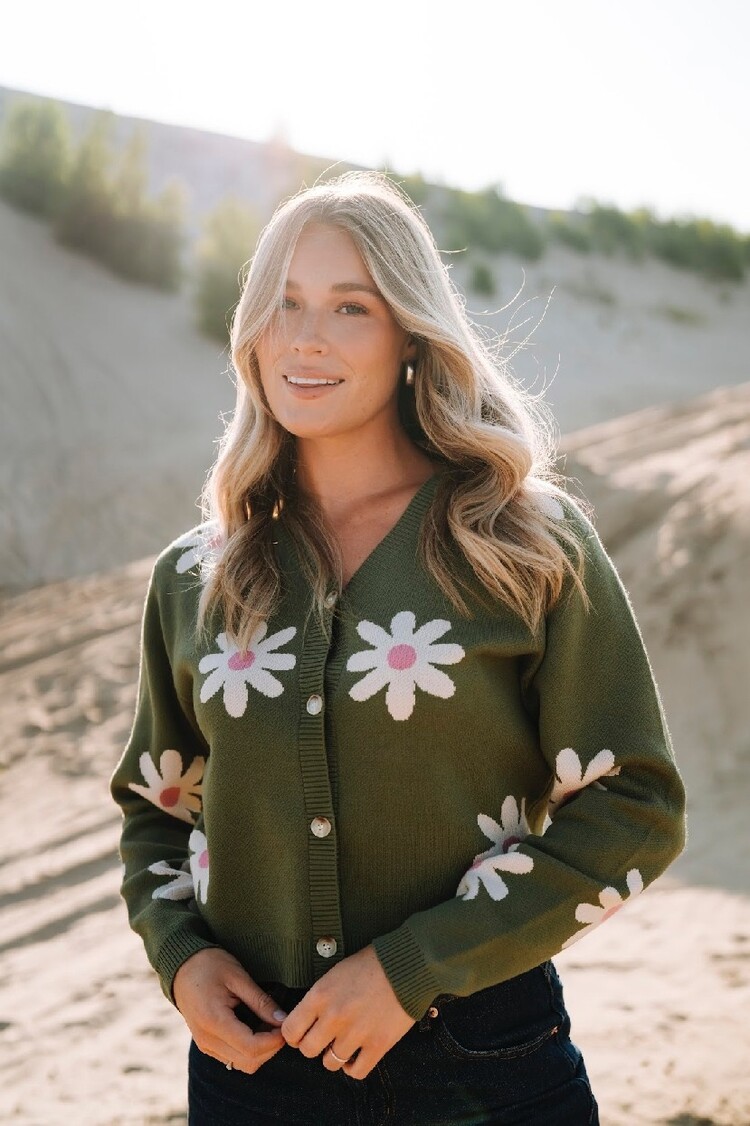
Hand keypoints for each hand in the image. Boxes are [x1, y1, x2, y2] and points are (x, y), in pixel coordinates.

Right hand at [173, 948, 286, 1074]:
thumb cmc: (209, 965)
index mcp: (214, 1021)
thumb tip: (283, 1020)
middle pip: (248, 1062)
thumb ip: (260, 1001)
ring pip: (241, 1064)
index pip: (251, 1048)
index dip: (274, 1041)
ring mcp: (205, 1045)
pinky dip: (248, 1050)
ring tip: (269, 1026)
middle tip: (280, 1025)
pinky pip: (232, 1058)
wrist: (180, 966)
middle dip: (270, 1048)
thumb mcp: (238, 977)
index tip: (285, 1025)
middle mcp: (207, 1040)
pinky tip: (255, 1028)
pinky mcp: (205, 1044)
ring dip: (260, 1051)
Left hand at [281, 946, 414, 1079]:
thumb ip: (319, 997)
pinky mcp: (378, 1045)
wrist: (406, 965)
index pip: (290, 1031)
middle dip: (313, 1045)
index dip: (295, 1034)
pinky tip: (355, 1055)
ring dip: (334, 1055)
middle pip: (308, 1050)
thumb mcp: (335, 972)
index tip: (303, 1032)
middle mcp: (334, 1017)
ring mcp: (356, 1033)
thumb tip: (307, 1019)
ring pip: (330, 1063)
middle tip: (323, 1038)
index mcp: (320, 995)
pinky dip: (353, 1067)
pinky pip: (356, 1072)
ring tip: (343, 1043)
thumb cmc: (370, 964)